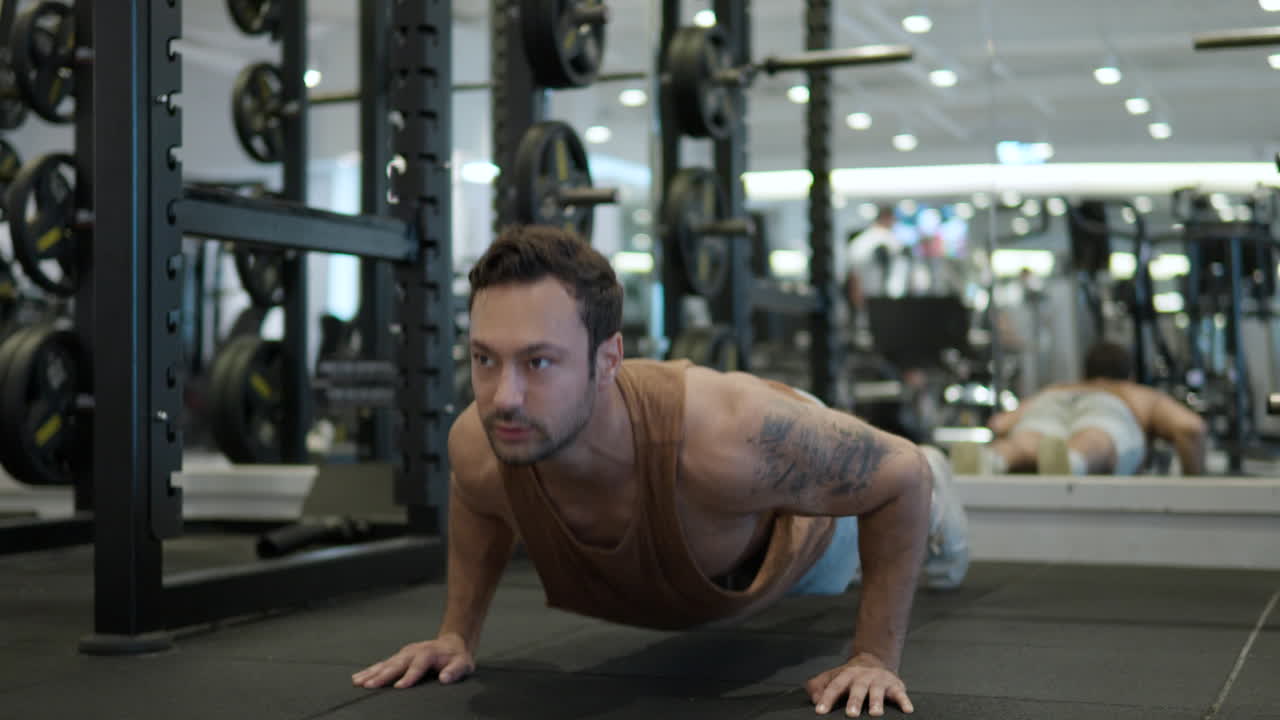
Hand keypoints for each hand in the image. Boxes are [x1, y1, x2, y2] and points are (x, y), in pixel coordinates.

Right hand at [351, 633, 473, 689]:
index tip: (399, 687)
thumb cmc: (456, 657)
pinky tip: (358, 678)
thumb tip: (445, 678)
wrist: (452, 644)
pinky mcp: (398, 657)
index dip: (409, 676)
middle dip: (383, 675)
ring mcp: (404, 653)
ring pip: (386, 663)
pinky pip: (382, 664)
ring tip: (358, 682)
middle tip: (369, 686)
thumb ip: (455, 670)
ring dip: (371, 673)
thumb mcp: (463, 664)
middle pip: (397, 664)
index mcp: (429, 653)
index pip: (418, 665)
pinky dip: (370, 671)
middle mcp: (413, 651)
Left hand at [805, 653, 912, 716]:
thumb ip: (819, 686)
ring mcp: (879, 680)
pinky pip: (900, 693)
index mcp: (846, 675)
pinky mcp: (895, 685)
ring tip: (875, 714)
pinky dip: (904, 701)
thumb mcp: (832, 677)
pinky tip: (907, 710)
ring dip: (876, 702)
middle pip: (858, 688)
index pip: (835, 686)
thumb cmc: (850, 676)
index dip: (827, 698)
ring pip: (878, 691)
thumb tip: (814, 698)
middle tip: (851, 714)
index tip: (820, 711)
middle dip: (854, 701)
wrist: (874, 661)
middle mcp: (863, 676)